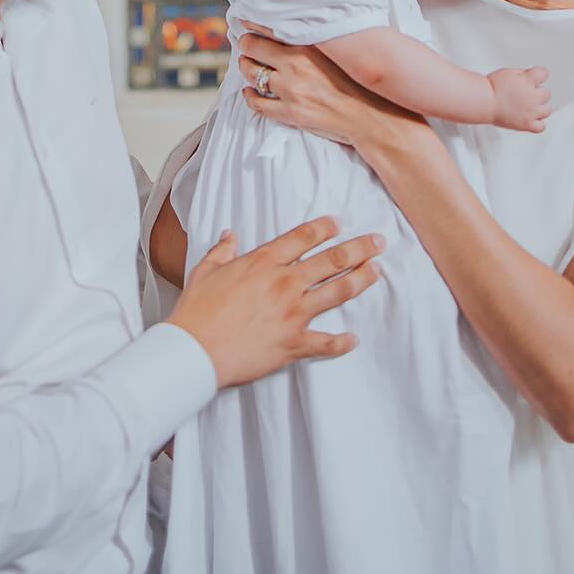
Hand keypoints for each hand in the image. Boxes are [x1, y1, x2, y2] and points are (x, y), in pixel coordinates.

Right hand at [168, 220, 384, 387]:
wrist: (196, 349)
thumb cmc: (197, 311)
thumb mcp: (205, 271)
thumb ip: (222, 252)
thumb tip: (230, 236)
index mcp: (264, 262)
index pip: (302, 237)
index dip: (324, 228)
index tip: (339, 223)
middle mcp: (284, 283)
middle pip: (331, 260)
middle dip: (359, 248)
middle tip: (378, 242)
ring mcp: (293, 313)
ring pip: (337, 292)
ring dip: (360, 280)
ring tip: (377, 271)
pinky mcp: (294, 343)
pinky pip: (326, 342)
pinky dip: (342, 342)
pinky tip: (354, 338)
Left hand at [237, 29, 420, 150]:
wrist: (374, 118)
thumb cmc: (363, 83)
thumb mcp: (342, 52)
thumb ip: (321, 39)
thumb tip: (306, 26)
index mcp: (310, 46)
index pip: (269, 27)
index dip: (253, 23)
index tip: (246, 21)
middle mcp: (296, 65)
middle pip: (253, 47)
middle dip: (247, 44)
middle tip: (246, 43)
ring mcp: (291, 90)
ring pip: (252, 73)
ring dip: (246, 67)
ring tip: (247, 65)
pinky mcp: (290, 113)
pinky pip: (257, 103)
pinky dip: (250, 95)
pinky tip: (250, 91)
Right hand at [489, 66, 550, 133]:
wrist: (483, 102)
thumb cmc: (491, 88)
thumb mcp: (509, 73)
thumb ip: (524, 75)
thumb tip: (531, 77)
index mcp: (527, 80)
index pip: (544, 73)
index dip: (539, 75)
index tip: (535, 77)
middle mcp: (532, 96)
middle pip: (546, 93)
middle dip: (538, 92)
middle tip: (526, 93)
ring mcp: (531, 111)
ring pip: (547, 110)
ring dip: (540, 108)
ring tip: (529, 106)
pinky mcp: (526, 124)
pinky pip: (541, 127)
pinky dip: (538, 124)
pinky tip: (532, 119)